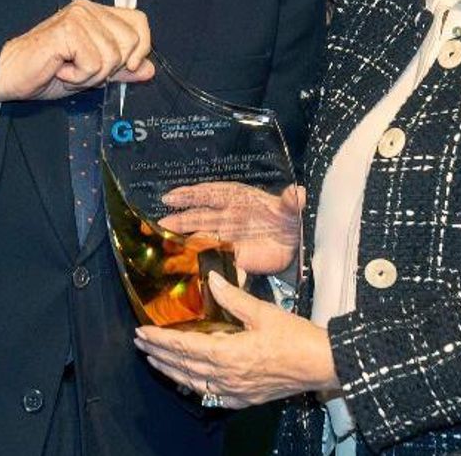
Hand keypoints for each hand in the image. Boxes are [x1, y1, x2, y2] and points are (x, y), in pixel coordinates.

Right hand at [0, 0, 153, 101]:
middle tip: (84, 70)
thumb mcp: (92, 73)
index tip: (129, 67)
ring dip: (92, 75)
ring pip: (113, 55)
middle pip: (132, 40)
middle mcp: (88, 8)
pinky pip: (95, 64)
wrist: (9, 76)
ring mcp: (78, 16)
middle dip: (112, 67)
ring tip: (69, 70)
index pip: (139, 21)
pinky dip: (79, 77)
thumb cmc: (46, 72)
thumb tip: (150, 70)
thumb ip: (121, 70)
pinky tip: (60, 70)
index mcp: (96, 13)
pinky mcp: (68, 29)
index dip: (141, 47)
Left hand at [134, 272, 337, 408]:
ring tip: (154, 360)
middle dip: (158, 354)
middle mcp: (227, 376)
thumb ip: (233, 297)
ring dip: (170, 371)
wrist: (322, 364)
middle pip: (183, 366)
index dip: (161, 339)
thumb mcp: (263, 312)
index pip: (184, 347)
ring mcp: (235, 390)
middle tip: (140, 344)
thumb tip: (212, 279)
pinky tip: (187, 381)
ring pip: (193, 382)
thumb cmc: (296, 338)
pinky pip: (211, 394)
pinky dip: (194, 386)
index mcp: (228, 353)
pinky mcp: (245, 398)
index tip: (143, 331)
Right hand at [158, 184, 303, 275]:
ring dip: (186, 240)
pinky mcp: (234, 256)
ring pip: (203, 237)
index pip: (211, 194)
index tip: (171, 197)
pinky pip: (215, 259)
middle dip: (181, 220)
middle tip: (162, 225)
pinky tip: (188, 268)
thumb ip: (292, 201)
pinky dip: (202, 264)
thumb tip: (298, 192)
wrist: (296, 241)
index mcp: (239, 200)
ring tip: (165, 244)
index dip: (191, 194)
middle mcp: (228, 217)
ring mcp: (229, 237)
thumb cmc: (290, 217)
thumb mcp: (292, 207)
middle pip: (200, 217)